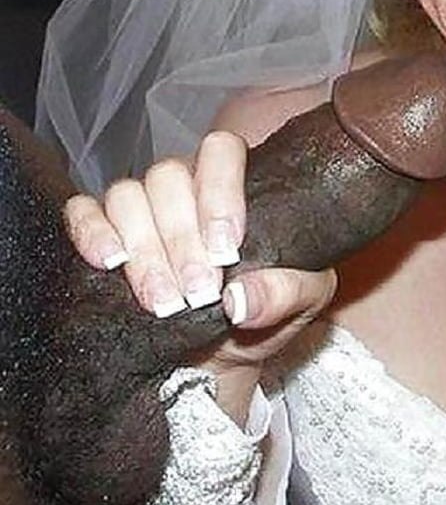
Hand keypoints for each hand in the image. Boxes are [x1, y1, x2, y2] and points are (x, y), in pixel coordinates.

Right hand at [64, 130, 336, 372]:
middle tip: (199, 293)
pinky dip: (92, 233)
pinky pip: (84, 212)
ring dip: (145, 252)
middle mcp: (187, 184)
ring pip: (127, 196)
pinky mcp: (104, 232)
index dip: (220, 194)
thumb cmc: (268, 310)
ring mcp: (144, 205)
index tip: (227, 250)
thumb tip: (241, 300)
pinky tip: (111, 263)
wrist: (224, 353)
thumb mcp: (302, 303)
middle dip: (182, 240)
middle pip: (169, 178)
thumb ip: (286, 294)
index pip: (222, 151)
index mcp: (239, 183)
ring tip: (165, 302)